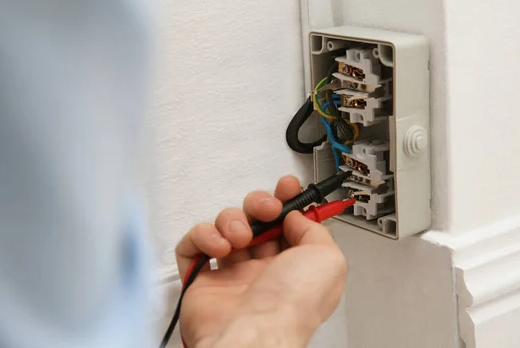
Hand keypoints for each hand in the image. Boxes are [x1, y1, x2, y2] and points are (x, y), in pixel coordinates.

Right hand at [175, 175, 346, 347]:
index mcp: (294, 266)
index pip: (288, 223)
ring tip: (238, 238)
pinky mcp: (201, 280)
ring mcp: (231, 274)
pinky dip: (201, 237)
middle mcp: (263, 269)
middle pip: (256, 220)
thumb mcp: (328, 259)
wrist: (254, 332)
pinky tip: (216, 246)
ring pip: (225, 227)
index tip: (286, 187)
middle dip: (258, 204)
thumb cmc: (291, 304)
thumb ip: (314, 229)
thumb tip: (294, 216)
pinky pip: (192, 246)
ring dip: (231, 221)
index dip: (286, 200)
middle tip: (265, 210)